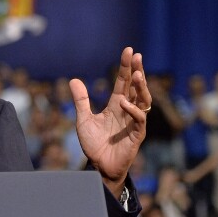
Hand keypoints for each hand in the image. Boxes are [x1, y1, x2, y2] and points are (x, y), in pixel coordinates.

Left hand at [70, 47, 150, 196]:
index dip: (126, 67)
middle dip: (137, 71)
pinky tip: (123, 103)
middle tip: (137, 56)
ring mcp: (134, 122)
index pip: (123, 82)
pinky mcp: (137, 135)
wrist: (98, 166)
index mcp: (116, 105)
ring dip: (141, 87)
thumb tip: (73, 79)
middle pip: (136, 87)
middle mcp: (127, 111)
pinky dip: (133, 111)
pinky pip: (139, 120)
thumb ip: (81, 100)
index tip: (128, 51)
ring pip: (143, 101)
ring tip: (136, 74)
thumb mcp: (83, 119)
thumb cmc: (94, 144)